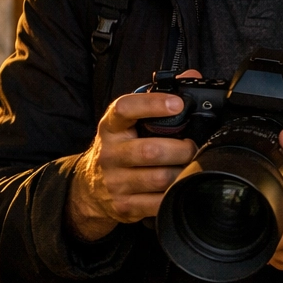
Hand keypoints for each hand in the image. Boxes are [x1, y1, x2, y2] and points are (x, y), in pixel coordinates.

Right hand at [67, 70, 203, 242]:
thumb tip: (191, 76)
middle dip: (181, 149)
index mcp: (111, 127)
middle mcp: (110, 153)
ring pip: (158, 179)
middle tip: (192, 147)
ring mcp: (114, 182)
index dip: (152, 104)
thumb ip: (158, 97)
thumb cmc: (121, 146)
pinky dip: (175, 194)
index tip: (177, 103)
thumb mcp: (131, 121)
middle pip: (150, 151)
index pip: (125, 109)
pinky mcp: (123, 206)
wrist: (90, 187)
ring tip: (189, 166)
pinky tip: (179, 185)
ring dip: (182, 172)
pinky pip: (158, 203)